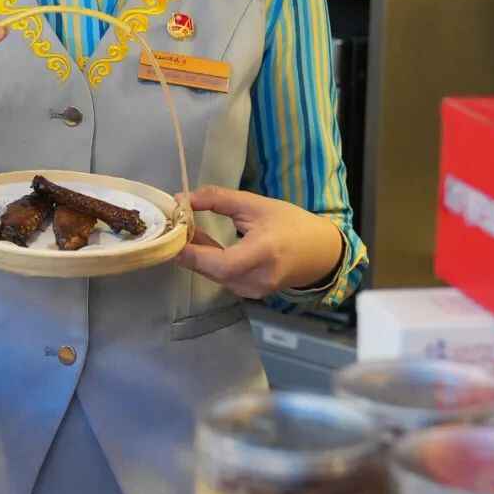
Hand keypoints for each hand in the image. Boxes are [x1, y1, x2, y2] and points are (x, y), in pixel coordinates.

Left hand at [175, 186, 344, 298]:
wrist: (320, 253)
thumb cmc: (291, 223)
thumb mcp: (255, 204)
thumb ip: (218, 199)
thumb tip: (183, 199)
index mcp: (263, 253)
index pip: (220, 263)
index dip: (192, 252)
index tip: (173, 233)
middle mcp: (257, 278)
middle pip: (212, 270)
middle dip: (190, 250)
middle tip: (176, 227)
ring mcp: (254, 290)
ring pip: (214, 276)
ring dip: (198, 256)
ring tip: (189, 232)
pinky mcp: (250, 294)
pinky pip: (222, 279)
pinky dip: (210, 263)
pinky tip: (205, 245)